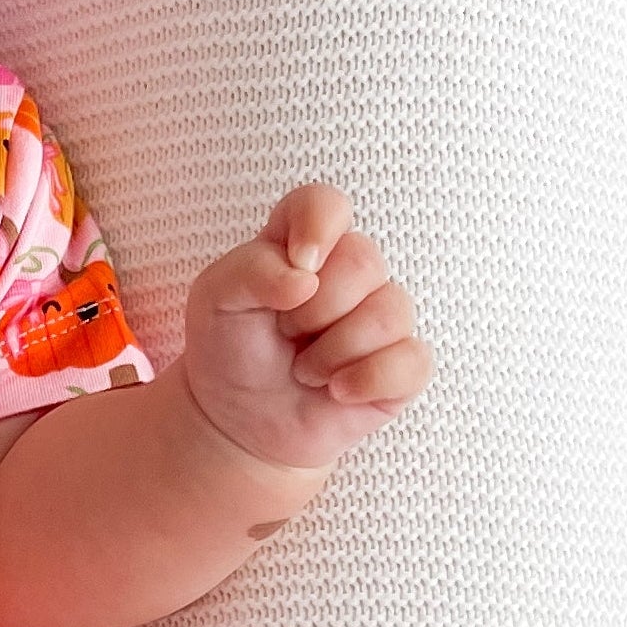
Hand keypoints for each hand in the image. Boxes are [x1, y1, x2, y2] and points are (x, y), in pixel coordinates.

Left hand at [177, 183, 432, 473]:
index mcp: (303, 242)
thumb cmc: (229, 349)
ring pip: (389, 313)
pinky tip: (336, 392)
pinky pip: (412, 362)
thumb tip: (306, 277)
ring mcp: (382, 317)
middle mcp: (351, 272)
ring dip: (332, 353)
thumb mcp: (214, 301)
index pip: (326, 204)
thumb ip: (251, 271)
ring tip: (304, 369)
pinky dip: (366, 382)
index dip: (318, 228)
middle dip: (313, 311)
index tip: (297, 265)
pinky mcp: (402, 365)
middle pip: (364, 260)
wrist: (237, 421)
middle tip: (284, 336)